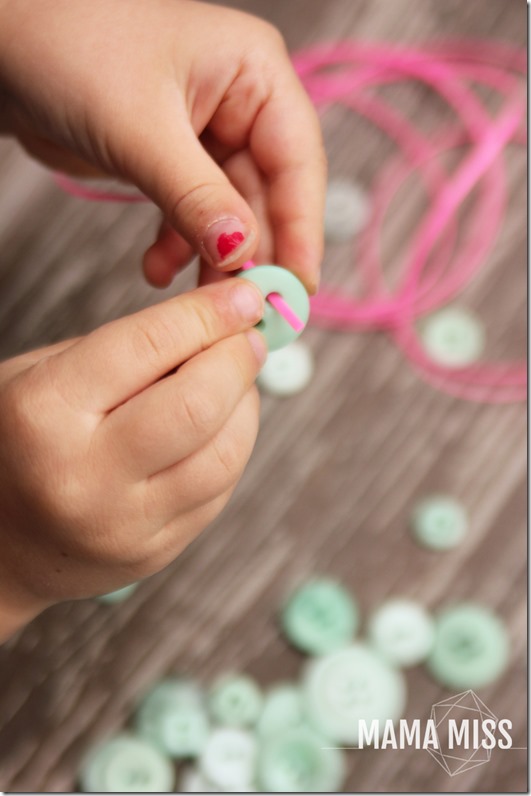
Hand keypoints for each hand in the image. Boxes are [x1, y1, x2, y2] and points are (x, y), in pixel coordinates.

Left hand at [0, 0, 325, 290]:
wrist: (3, 42)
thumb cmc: (68, 47)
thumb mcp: (142, 130)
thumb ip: (197, 197)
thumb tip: (243, 254)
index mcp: (254, 72)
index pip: (298, 162)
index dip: (302, 228)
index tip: (296, 285)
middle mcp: (240, 103)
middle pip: (268, 195)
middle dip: (255, 254)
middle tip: (249, 306)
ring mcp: (208, 134)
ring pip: (231, 214)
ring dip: (214, 260)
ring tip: (197, 300)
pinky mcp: (175, 161)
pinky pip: (193, 216)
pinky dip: (178, 247)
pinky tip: (157, 270)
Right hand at [0, 278, 265, 639]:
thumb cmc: (18, 441)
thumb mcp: (43, 376)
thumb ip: (125, 352)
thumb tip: (218, 322)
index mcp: (44, 413)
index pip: (147, 346)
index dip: (206, 313)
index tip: (242, 295)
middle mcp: (86, 476)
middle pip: (198, 404)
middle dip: (238, 357)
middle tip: (249, 334)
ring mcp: (125, 525)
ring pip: (225, 454)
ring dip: (245, 403)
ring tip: (236, 378)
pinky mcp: (156, 552)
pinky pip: (220, 489)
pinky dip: (234, 444)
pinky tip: (223, 422)